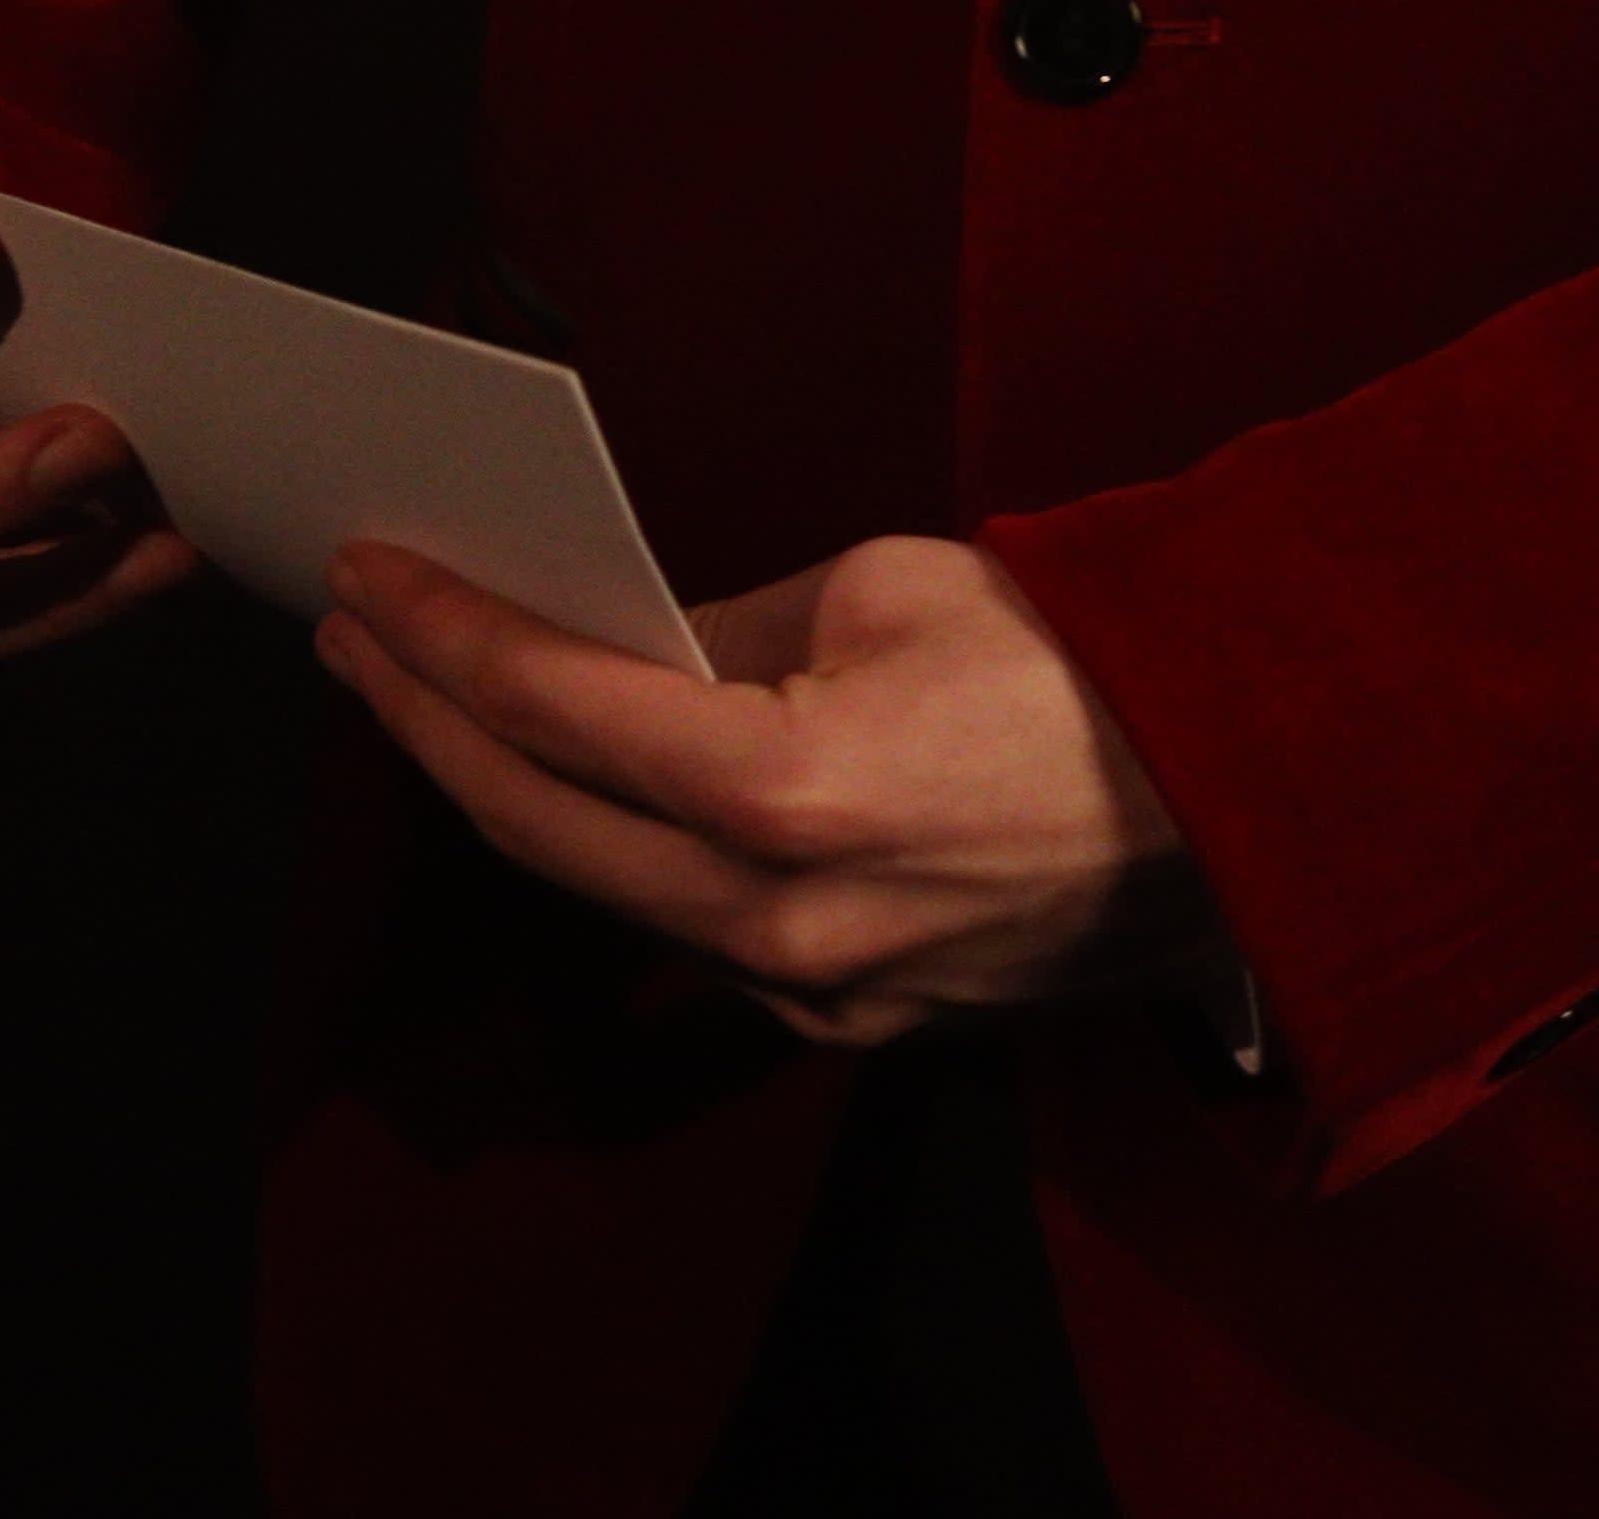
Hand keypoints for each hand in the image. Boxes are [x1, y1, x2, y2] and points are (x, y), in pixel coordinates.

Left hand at [317, 530, 1217, 1046]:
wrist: (1239, 799)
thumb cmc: (1078, 660)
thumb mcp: (890, 583)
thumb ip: (730, 628)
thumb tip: (624, 639)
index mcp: (791, 788)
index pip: (561, 710)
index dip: (451, 637)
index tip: (371, 581)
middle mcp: (781, 915)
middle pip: (542, 823)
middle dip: (431, 718)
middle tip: (358, 634)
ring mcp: (814, 987)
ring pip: (608, 890)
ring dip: (507, 788)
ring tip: (434, 694)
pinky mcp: (851, 1017)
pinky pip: (695, 934)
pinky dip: (617, 851)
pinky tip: (574, 782)